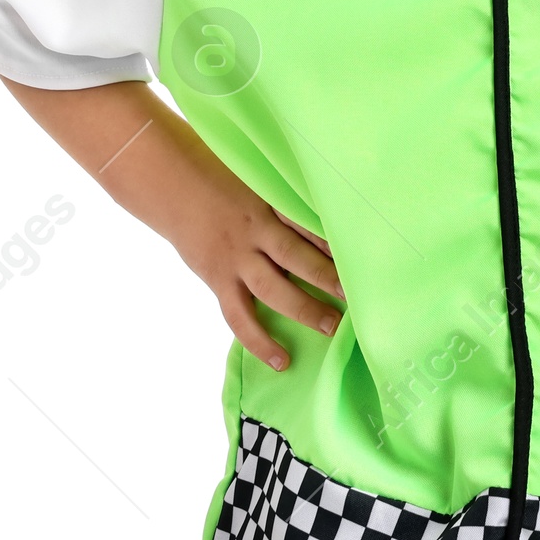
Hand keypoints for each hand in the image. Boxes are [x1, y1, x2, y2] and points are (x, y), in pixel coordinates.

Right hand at [173, 163, 344, 370]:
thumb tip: (326, 217)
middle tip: (358, 296)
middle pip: (297, 256)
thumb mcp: (259, 182)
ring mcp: (235, 259)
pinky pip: (239, 316)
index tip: (363, 257)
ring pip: (272, 289)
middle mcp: (255, 232)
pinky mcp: (218, 280)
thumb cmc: (224, 180)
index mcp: (270, 205)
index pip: (308, 225)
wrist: (176, 186)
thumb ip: (288, 202)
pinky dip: (259, 340)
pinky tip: (282, 360)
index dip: (335, 242)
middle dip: (328, 277)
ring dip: (304, 308)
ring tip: (332, 326)